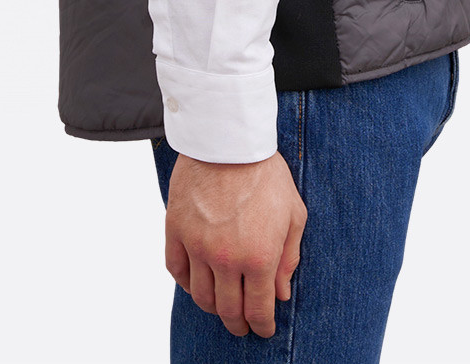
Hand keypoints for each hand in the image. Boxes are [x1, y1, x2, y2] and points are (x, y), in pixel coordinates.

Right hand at [162, 148, 307, 337]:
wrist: (229, 140)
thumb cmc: (266, 172)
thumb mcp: (294, 213)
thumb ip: (289, 257)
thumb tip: (281, 292)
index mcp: (259, 257)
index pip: (258, 310)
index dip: (262, 326)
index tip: (263, 329)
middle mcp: (226, 258)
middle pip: (228, 310)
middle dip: (238, 323)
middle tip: (242, 325)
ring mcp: (197, 246)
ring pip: (201, 296)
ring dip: (213, 308)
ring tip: (221, 306)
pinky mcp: (176, 230)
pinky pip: (176, 271)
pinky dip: (186, 284)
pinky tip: (196, 283)